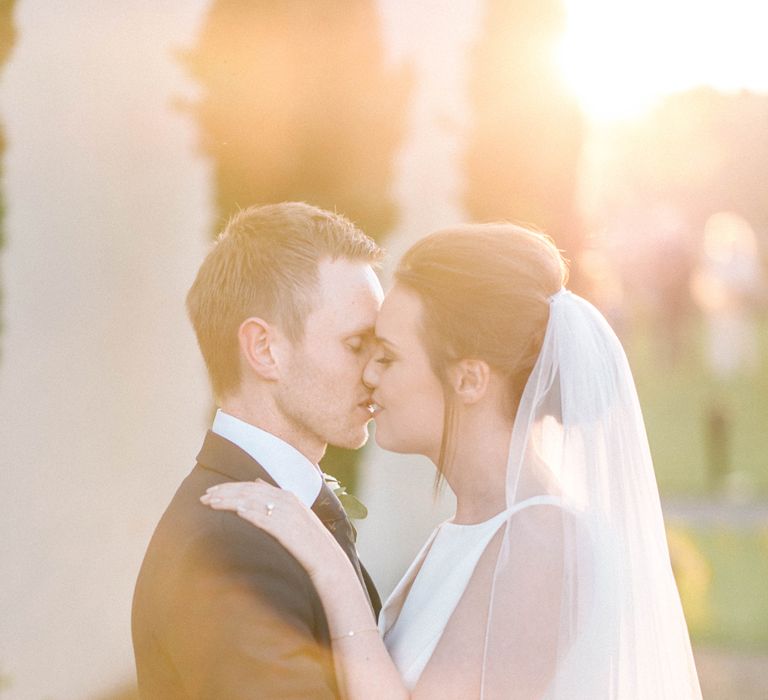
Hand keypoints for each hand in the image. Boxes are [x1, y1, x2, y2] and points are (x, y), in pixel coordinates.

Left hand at [200, 480, 342, 579]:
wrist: (327, 560)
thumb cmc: (308, 541)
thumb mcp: (294, 514)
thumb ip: (275, 498)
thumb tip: (257, 482)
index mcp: (287, 495)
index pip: (252, 486)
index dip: (230, 487)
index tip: (212, 490)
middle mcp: (286, 500)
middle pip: (248, 491)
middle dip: (224, 492)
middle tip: (204, 495)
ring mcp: (285, 512)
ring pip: (251, 501)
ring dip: (228, 501)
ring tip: (210, 503)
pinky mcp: (285, 527)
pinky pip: (261, 516)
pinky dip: (246, 512)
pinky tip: (233, 511)